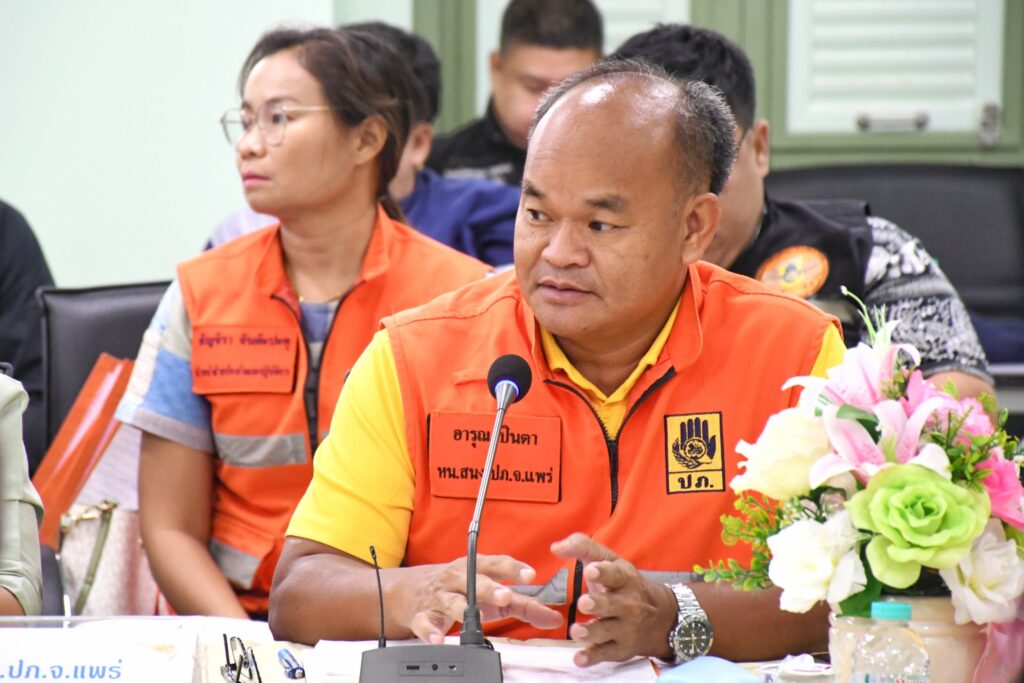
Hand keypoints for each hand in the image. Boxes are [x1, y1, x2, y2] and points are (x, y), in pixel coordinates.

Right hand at [394, 554, 562, 642]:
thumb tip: (552, 617)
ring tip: (475, 616)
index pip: (497, 564)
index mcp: (476, 568)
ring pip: (451, 601)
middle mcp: (458, 578)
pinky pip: (426, 623)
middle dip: (491, 588)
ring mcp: (440, 596)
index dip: (513, 568)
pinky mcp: (423, 615)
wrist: (411, 589)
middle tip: (506, 595)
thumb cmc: (459, 587)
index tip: (530, 574)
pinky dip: (431, 631)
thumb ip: (521, 603)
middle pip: (475, 581)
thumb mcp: (489, 591)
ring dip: (464, 608)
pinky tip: (439, 638)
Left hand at [552, 533, 676, 666]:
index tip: (591, 571)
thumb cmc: (624, 585)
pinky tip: (579, 658)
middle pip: (613, 605)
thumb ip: (583, 548)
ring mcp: (625, 629)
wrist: (660, 618)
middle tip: (583, 603)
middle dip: (598, 604)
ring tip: (576, 631)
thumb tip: (555, 547)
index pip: (615, 575)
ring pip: (607, 631)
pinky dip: (592, 657)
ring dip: (592, 632)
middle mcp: (628, 605)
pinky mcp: (619, 649)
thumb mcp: (610, 562)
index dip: (603, 573)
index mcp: (625, 579)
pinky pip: (605, 654)